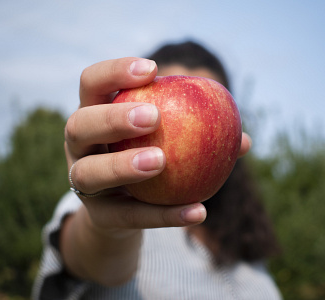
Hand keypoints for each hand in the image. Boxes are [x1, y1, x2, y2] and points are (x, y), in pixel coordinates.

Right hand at [64, 57, 251, 230]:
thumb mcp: (165, 140)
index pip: (92, 84)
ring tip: (160, 162)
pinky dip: (162, 214)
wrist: (124, 207)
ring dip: (123, 166)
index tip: (153, 69)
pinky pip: (126, 216)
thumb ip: (197, 134)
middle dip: (113, 118)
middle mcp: (79, 147)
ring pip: (88, 174)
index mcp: (94, 115)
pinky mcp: (98, 216)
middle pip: (79, 125)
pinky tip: (197, 211)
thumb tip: (245, 140)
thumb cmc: (147, 159)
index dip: (115, 72)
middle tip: (153, 116)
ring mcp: (81, 183)